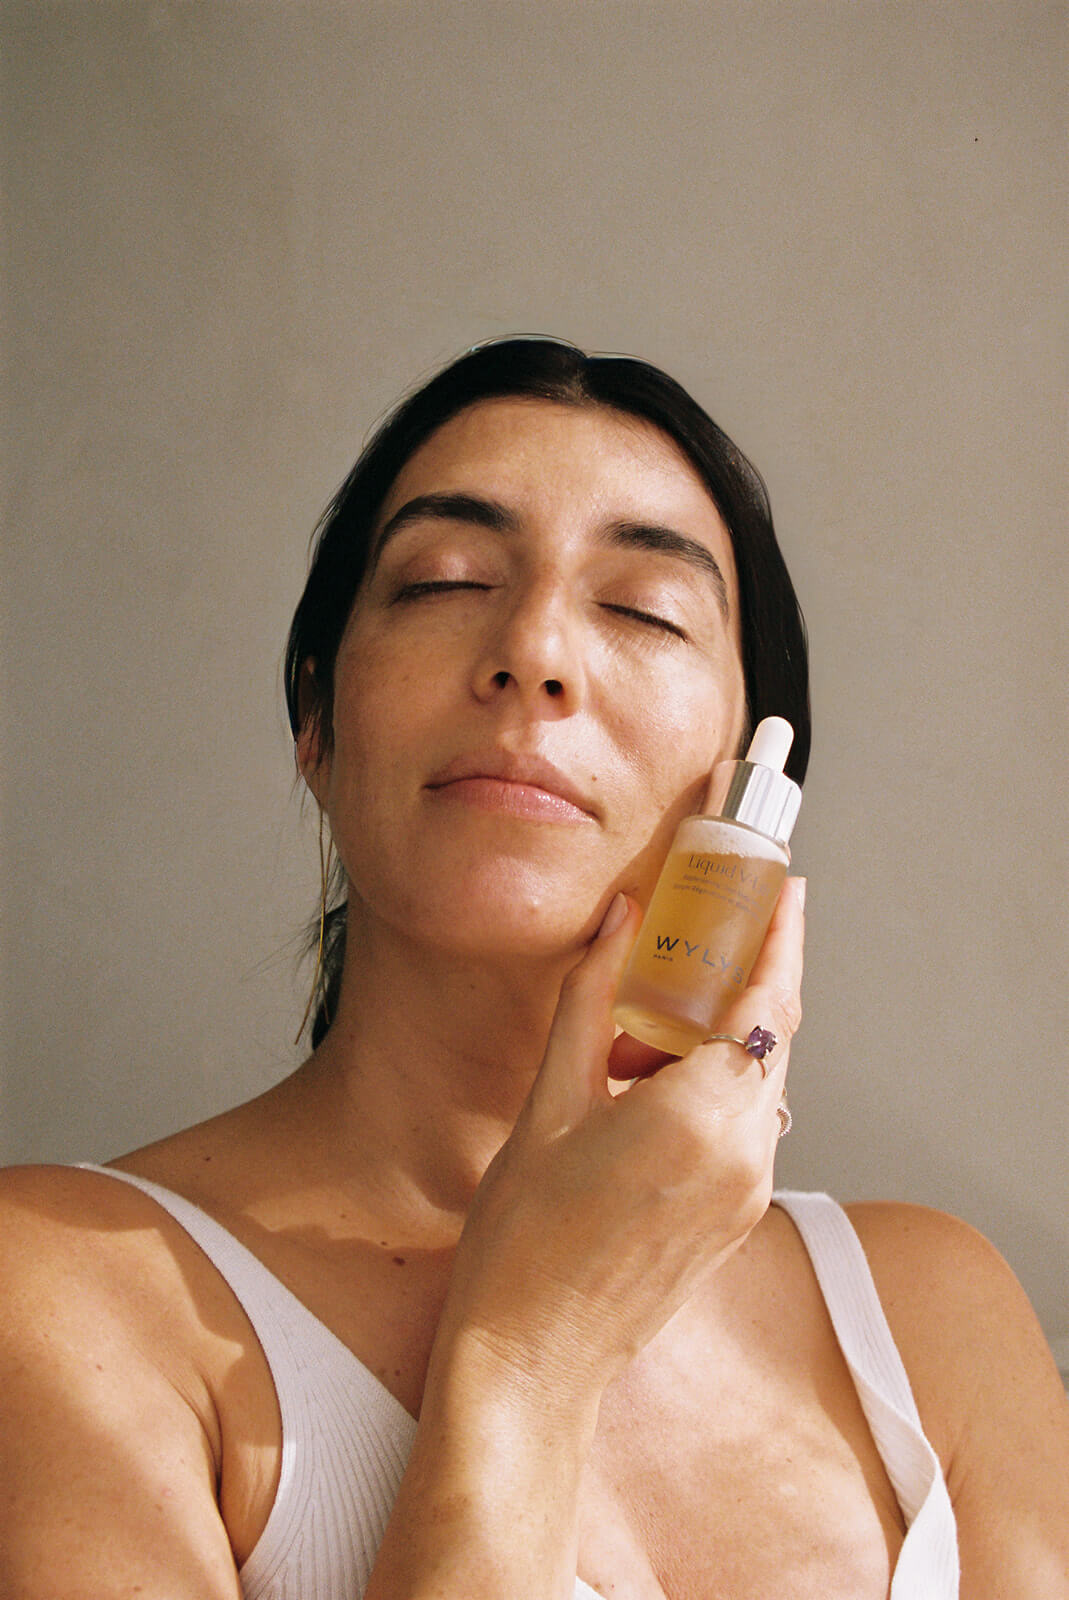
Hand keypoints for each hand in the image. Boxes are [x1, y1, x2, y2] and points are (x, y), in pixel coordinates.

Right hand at [436, 877, 805, 1400]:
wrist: (533, 1351)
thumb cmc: (525, 1235)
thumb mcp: (550, 1099)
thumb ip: (592, 998)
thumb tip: (618, 922)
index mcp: (701, 1114)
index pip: (769, 999)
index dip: (783, 937)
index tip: (787, 890)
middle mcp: (745, 1151)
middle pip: (772, 1035)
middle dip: (740, 982)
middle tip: (699, 939)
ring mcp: (749, 1190)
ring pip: (759, 1081)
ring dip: (714, 1042)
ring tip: (631, 1042)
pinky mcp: (739, 1216)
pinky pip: (746, 1126)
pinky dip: (713, 1088)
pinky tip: (646, 1090)